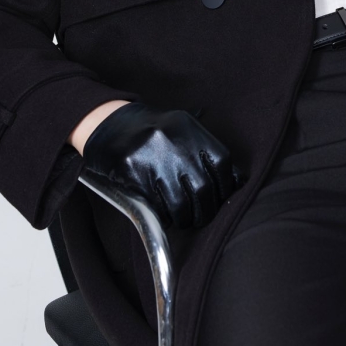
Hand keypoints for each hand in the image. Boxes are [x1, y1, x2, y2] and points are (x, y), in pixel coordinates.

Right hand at [81, 101, 247, 229]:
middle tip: (201, 217)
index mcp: (190, 130)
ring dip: (186, 218)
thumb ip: (205, 151)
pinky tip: (166, 216)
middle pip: (203, 189)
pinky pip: (158, 206)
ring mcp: (155, 159)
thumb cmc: (153, 132)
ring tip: (184, 219)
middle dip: (205, 210)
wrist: (111, 125)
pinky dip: (166, 217)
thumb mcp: (182, 130)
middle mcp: (175, 143)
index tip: (220, 198)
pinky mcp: (136, 174)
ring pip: (181, 203)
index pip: (221, 163)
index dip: (225, 187)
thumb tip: (234, 181)